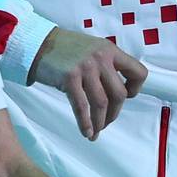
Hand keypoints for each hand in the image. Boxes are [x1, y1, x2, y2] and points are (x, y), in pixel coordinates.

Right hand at [30, 26, 148, 139]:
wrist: (38, 44)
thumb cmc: (65, 50)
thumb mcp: (93, 49)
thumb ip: (108, 65)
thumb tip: (119, 93)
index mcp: (110, 51)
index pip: (138, 72)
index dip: (135, 89)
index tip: (126, 97)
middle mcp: (101, 58)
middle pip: (119, 94)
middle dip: (114, 113)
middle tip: (107, 121)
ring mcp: (85, 68)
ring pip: (101, 104)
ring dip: (100, 122)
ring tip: (96, 131)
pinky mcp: (69, 78)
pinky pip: (81, 107)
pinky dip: (85, 123)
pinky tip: (87, 132)